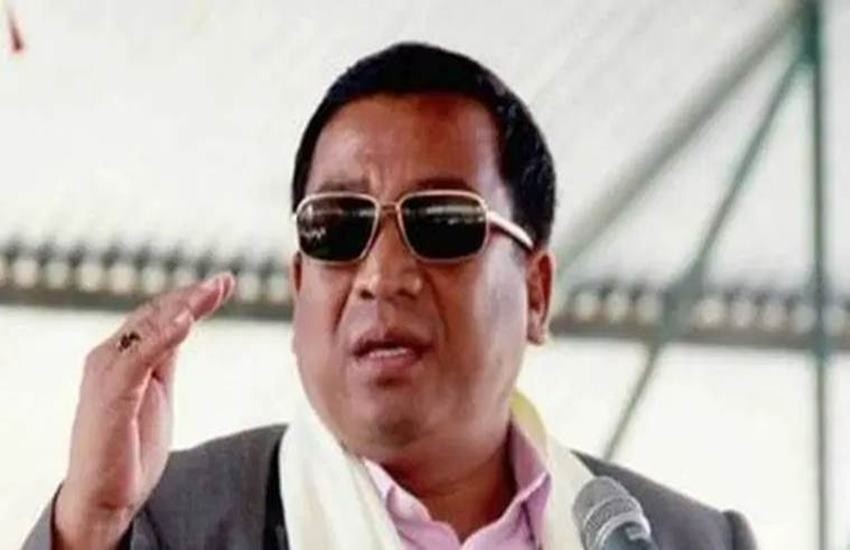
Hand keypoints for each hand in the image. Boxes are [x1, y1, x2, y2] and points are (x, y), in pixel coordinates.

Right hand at [53, 272, 235, 548]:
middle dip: (192, 295)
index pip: (158, 314)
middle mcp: (110, 356)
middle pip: (154, 313)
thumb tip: (184, 325)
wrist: (103, 497)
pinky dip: (163, 336)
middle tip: (226, 279)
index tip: (224, 282)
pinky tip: (187, 322)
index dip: (191, 297)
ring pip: (148, 328)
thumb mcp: (156, 392)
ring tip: (213, 290)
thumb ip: (163, 358)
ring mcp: (107, 373)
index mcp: (122, 355)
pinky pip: (139, 357)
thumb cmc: (128, 446)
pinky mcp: (110, 394)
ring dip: (183, 306)